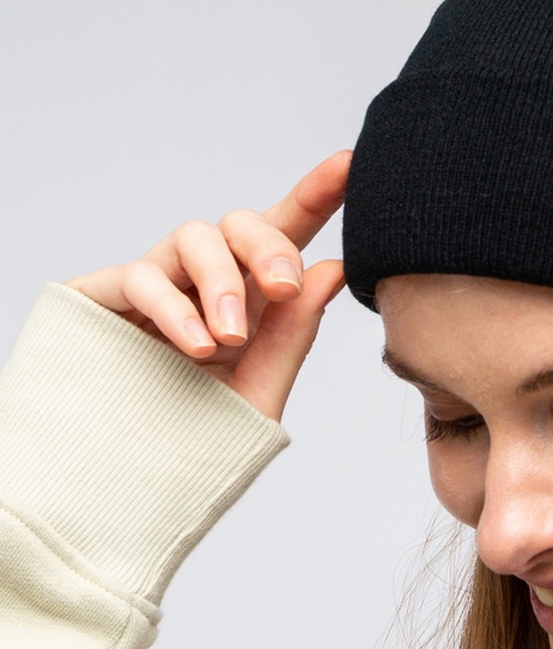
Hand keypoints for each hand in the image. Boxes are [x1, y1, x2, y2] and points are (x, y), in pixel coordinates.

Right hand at [65, 152, 351, 421]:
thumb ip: (293, 336)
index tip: (350, 165)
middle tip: (284, 288)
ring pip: (193, 236)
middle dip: (269, 247)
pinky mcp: (106, 296)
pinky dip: (174, 308)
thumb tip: (332, 271)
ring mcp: (156, 283)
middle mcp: (205, 279)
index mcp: (252, 296)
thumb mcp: (257, 393)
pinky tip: (195, 345)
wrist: (124, 483)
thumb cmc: (195, 437)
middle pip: (241, 223)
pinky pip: (142, 276)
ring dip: (220, 282)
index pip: (287, 234)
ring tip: (228, 338)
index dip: (317, 194)